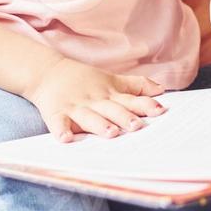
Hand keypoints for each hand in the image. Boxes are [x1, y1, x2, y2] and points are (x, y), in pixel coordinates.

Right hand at [24, 58, 167, 142]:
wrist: (48, 71)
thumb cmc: (85, 80)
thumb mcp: (111, 79)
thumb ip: (136, 86)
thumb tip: (161, 90)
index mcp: (109, 94)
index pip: (130, 99)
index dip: (145, 104)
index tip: (159, 111)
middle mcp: (94, 101)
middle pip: (112, 109)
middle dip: (124, 117)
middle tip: (137, 126)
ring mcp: (75, 108)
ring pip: (89, 117)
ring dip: (99, 125)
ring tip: (111, 133)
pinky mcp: (56, 114)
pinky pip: (58, 124)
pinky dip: (61, 131)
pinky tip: (66, 139)